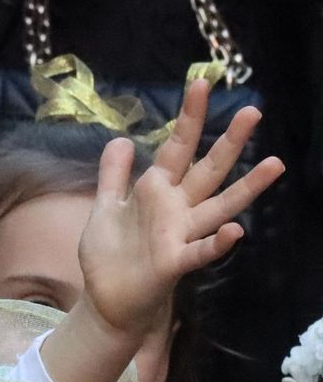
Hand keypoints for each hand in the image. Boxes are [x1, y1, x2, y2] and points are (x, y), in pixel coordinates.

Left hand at [44, 79, 282, 381]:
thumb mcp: (106, 206)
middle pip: (208, 170)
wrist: (106, 298)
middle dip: (229, 141)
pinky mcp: (174, 263)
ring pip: (219, 206)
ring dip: (247, 187)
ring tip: (276, 164)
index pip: (177, 147)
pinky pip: (200, 251)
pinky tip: (236, 231)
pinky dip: (218, 243)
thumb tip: (122, 138)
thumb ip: (115, 174)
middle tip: (254, 110)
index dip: (188, 118)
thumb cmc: (110, 254)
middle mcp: (176, 209)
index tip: (199, 83)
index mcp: (158, 191)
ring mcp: (179, 235)